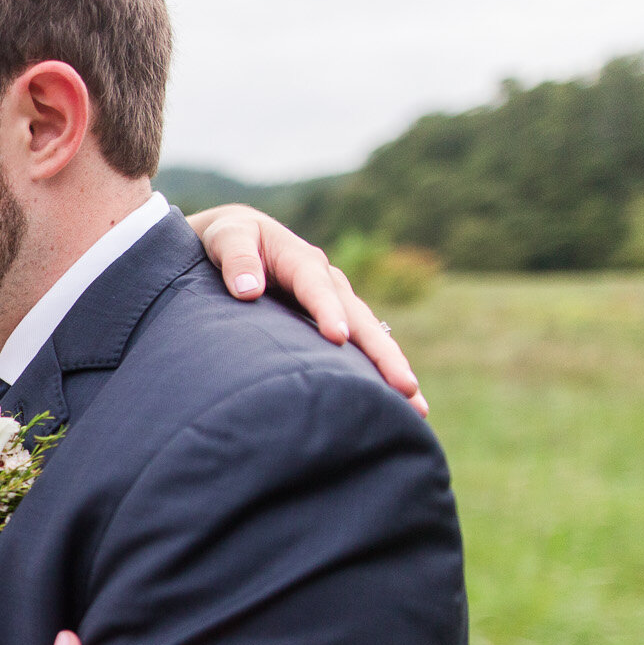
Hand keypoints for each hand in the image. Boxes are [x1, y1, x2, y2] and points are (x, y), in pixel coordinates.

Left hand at [189, 204, 426, 417]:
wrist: (243, 239)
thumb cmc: (231, 239)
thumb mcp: (227, 239)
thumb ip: (236, 260)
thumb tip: (247, 290)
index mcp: (302, 260)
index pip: (317, 288)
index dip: (327, 311)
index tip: (337, 338)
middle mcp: (328, 282)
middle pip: (359, 319)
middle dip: (382, 353)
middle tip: (404, 386)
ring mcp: (336, 302)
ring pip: (369, 336)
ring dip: (391, 369)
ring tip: (417, 405)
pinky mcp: (334, 320)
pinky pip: (360, 347)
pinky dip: (377, 371)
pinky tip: (397, 401)